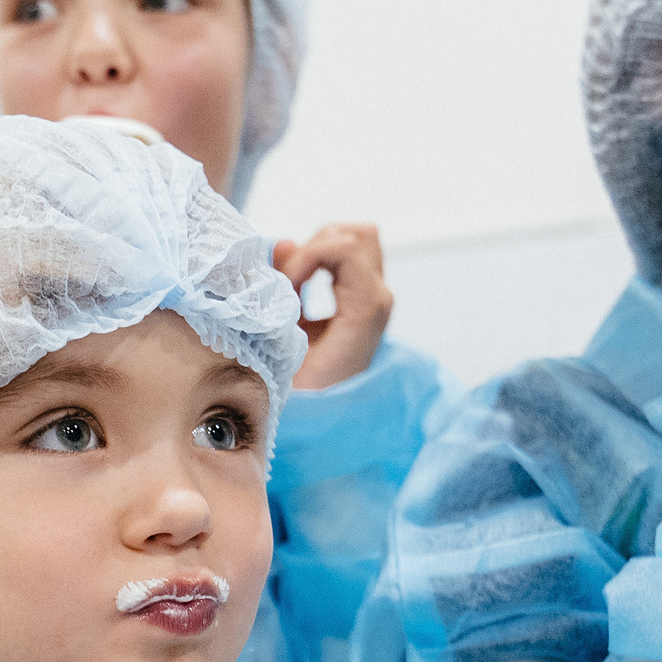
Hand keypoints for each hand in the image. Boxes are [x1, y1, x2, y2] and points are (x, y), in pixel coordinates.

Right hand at [276, 223, 394, 390]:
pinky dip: (317, 265)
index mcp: (367, 309)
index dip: (308, 254)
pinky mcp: (360, 303)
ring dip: (316, 254)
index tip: (285, 284)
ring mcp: (373, 299)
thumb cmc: (305, 396)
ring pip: (352, 242)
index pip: (344, 247)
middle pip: (356, 235)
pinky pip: (343, 263)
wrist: (325, 426)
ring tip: (292, 285)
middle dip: (315, 246)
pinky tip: (298, 291)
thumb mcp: (288, 347)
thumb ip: (285, 293)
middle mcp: (377, 299)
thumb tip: (283, 243)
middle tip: (289, 280)